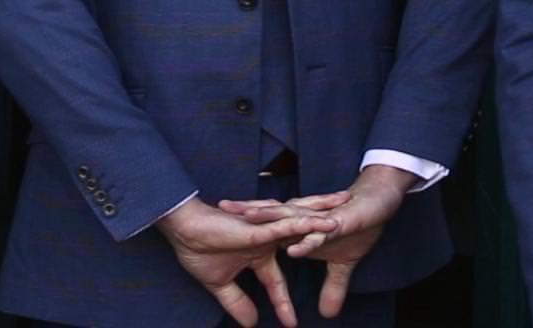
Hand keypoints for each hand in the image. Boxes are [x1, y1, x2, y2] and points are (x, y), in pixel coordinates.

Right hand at [157, 197, 341, 327]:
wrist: (182, 229)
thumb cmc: (198, 250)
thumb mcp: (221, 284)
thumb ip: (237, 302)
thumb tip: (249, 324)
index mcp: (257, 254)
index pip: (277, 283)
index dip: (284, 303)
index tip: (291, 325)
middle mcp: (266, 239)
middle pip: (301, 235)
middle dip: (324, 231)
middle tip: (351, 226)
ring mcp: (264, 230)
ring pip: (299, 225)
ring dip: (322, 220)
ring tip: (346, 216)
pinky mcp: (259, 226)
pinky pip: (287, 225)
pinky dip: (306, 225)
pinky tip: (323, 224)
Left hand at [220, 164, 413, 317]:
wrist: (381, 205)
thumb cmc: (357, 228)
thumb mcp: (341, 263)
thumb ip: (331, 286)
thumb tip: (327, 313)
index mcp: (300, 227)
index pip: (267, 224)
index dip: (245, 222)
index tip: (219, 222)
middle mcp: (305, 220)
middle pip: (272, 215)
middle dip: (247, 212)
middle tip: (221, 208)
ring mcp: (320, 221)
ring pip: (290, 219)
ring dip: (271, 219)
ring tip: (248, 219)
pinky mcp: (338, 223)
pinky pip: (319, 234)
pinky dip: (307, 243)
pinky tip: (294, 250)